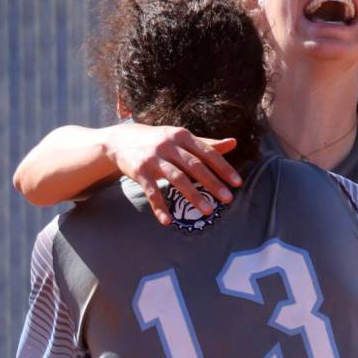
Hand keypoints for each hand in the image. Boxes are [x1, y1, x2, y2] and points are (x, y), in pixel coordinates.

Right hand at [104, 123, 241, 224]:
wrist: (120, 140)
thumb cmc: (159, 140)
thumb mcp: (181, 138)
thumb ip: (207, 143)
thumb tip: (234, 142)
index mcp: (182, 136)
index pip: (207, 152)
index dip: (223, 168)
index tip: (237, 183)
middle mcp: (169, 145)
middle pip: (194, 166)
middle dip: (212, 183)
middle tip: (228, 199)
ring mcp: (153, 159)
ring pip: (177, 178)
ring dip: (193, 196)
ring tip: (208, 211)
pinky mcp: (139, 172)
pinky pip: (152, 192)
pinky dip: (159, 207)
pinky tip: (168, 222)